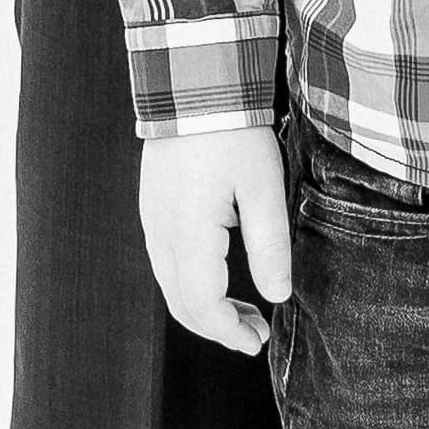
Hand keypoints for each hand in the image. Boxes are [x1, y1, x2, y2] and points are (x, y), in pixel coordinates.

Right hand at [135, 127, 291, 357]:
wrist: (194, 86)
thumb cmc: (233, 133)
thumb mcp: (263, 189)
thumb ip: (269, 246)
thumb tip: (277, 295)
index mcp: (188, 233)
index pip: (202, 304)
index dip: (229, 332)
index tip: (257, 342)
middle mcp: (160, 233)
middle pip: (181, 303)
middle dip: (218, 328)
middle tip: (256, 335)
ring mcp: (151, 221)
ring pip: (171, 285)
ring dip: (205, 308)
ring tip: (245, 312)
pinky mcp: (152, 209)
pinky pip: (166, 263)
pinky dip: (192, 284)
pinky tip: (221, 279)